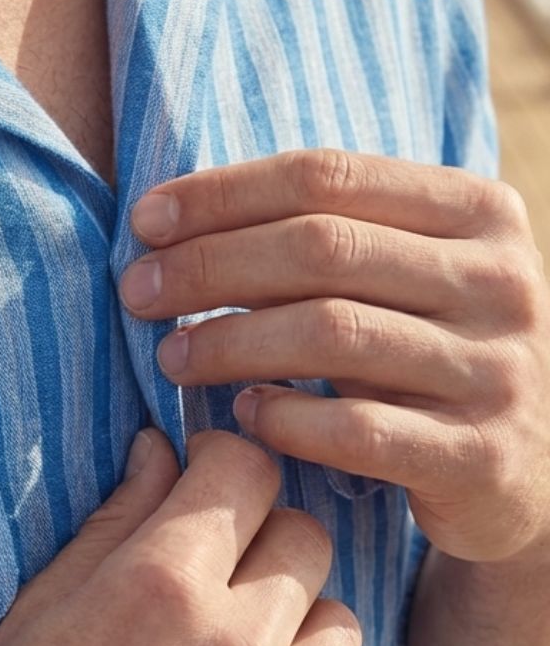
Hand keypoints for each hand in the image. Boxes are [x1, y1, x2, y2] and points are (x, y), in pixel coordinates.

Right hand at [0, 429, 377, 645]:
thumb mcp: (38, 611)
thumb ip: (116, 520)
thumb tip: (161, 448)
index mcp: (159, 586)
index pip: (249, 468)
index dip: (226, 463)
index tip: (211, 482)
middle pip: (306, 538)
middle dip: (262, 538)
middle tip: (218, 573)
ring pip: (339, 624)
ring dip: (295, 626)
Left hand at [123, 149, 549, 562]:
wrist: (534, 468)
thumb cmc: (437, 356)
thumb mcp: (413, 278)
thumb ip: (334, 237)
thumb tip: (177, 221)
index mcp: (478, 213)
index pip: (329, 176)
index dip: (225, 193)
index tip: (146, 219)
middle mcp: (500, 281)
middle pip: (324, 247)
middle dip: (211, 265)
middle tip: (136, 291)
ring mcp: (496, 370)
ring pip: (334, 334)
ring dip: (231, 342)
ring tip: (170, 357)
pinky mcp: (479, 456)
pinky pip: (358, 429)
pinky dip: (286, 419)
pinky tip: (241, 416)